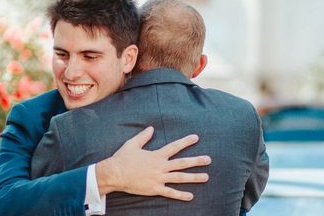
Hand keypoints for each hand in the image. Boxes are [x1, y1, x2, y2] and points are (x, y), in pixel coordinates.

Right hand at [95, 126, 210, 200]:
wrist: (115, 174)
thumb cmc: (122, 158)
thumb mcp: (132, 144)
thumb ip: (143, 136)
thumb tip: (151, 128)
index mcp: (156, 155)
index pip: (174, 146)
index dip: (186, 141)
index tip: (196, 138)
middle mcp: (160, 166)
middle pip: (182, 163)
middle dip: (196, 161)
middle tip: (209, 159)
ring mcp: (159, 178)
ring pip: (180, 178)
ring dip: (193, 177)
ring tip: (206, 177)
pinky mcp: (155, 189)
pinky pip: (170, 193)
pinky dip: (181, 195)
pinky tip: (190, 196)